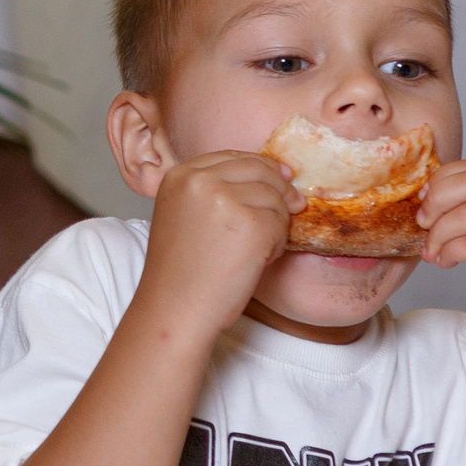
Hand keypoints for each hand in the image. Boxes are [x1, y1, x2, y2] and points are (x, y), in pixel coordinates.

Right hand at [134, 151, 301, 341]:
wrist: (175, 308)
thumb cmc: (181, 272)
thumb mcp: (183, 214)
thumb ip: (215, 190)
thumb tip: (279, 174)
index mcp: (179, 175)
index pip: (233, 157)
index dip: (261, 167)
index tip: (281, 178)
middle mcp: (200, 181)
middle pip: (260, 170)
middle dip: (280, 191)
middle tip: (290, 210)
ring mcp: (225, 201)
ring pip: (275, 197)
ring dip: (276, 223)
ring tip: (255, 249)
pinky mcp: (251, 224)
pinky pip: (282, 224)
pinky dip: (278, 244)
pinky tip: (258, 260)